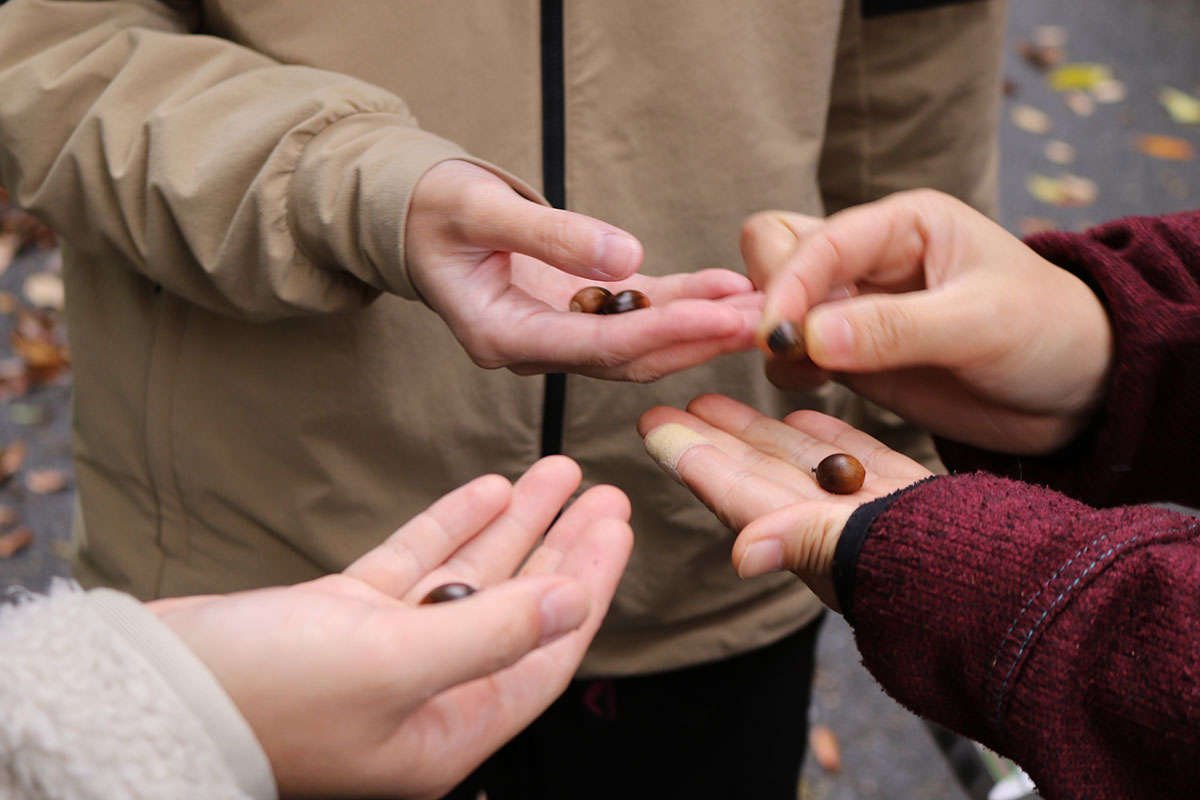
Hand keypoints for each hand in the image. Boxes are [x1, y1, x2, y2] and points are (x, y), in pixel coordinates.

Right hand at [149, 456, 631, 799]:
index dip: (587, 584)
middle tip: (602, 491)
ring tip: (556, 471)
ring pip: (466, 578)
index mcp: (446, 729)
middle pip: (515, 607)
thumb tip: (572, 603)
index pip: (543, 650)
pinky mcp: (339, 619)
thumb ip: (490, 633)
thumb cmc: (264, 695)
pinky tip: (485, 489)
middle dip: (560, 547)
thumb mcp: (390, 663)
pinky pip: (412, 566)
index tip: (618, 527)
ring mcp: (379, 653)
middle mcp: (422, 694)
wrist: (144, 692)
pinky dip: (448, 527)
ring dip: (512, 525)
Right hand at [405, 160, 760, 381]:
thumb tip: (626, 256)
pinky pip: (637, 313)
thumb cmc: (433, 208)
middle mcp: (536, 348)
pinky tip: (726, 289)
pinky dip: (681, 304)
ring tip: (761, 309)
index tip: (721, 317)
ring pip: (640, 344)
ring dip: (699, 328)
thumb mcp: (478, 210)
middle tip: (764, 323)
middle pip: (629, 357)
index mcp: (503, 337)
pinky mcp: (577, 310)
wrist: (413, 215)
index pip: (596, 344)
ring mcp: (559, 334)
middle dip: (696, 340)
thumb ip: (548, 235)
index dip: (663, 333)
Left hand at [639, 394, 930, 608]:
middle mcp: (830, 530)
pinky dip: (825, 434)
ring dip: (757, 431)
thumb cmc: (947, 574)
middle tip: (666, 403)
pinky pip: (853, 459)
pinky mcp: (907, 500)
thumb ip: (801, 543)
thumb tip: (739, 555)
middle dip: (712, 439)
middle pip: (754, 474)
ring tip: (717, 394)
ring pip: (798, 462)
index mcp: (811, 541)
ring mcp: (868, 514)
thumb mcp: (870, 553)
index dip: (693, 459)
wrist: (1028, 587)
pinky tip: (803, 409)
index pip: (736, 493)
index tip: (652, 426)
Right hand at [741, 190, 1113, 453]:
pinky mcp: (851, 355)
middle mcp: (870, 258)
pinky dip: (785, 367)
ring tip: (794, 367)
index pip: (816, 239)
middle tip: (778, 345)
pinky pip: (791, 352)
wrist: (1078, 390)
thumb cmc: (1047, 334)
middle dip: (764, 295)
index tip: (777, 336)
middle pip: (775, 249)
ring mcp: (855, 308)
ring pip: (774, 300)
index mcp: (903, 225)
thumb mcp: (981, 325)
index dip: (788, 284)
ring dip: (769, 334)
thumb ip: (896, 329)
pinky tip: (809, 384)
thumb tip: (810, 336)